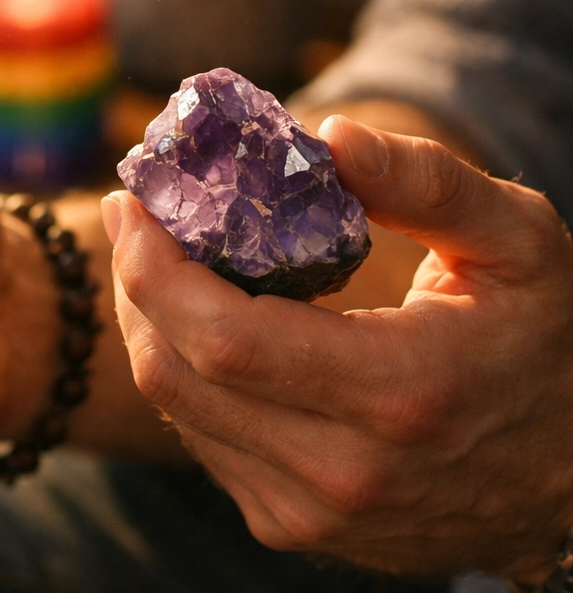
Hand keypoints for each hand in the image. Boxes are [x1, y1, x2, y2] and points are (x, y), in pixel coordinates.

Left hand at [107, 115, 572, 581]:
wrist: (572, 477)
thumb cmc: (547, 340)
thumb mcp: (518, 241)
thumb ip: (427, 183)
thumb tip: (327, 137)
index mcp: (399, 393)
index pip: (224, 339)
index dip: (153, 268)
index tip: (131, 202)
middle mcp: (344, 473)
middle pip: (179, 374)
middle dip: (133, 284)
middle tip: (133, 217)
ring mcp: (313, 512)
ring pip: (177, 409)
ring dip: (147, 324)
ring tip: (156, 258)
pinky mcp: (293, 523)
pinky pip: (201, 438)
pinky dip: (181, 371)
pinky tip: (197, 320)